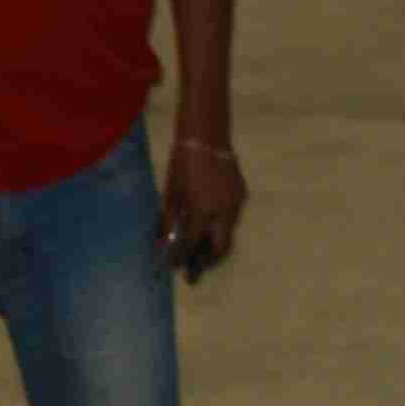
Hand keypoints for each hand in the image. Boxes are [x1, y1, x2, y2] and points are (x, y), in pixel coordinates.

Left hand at [160, 135, 246, 275]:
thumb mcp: (171, 193)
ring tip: (203, 244)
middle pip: (221, 248)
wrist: (206, 138)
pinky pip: (233, 216)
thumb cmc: (183, 164)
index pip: (193, 244)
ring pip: (229, 232)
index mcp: (202, 211)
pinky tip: (211, 218)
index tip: (176, 266)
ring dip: (216, 241)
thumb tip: (162, 243)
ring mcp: (236, 204)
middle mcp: (223, 212)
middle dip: (210, 260)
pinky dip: (221, 223)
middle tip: (197, 266)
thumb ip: (169, 221)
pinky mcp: (242, 195)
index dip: (183, 257)